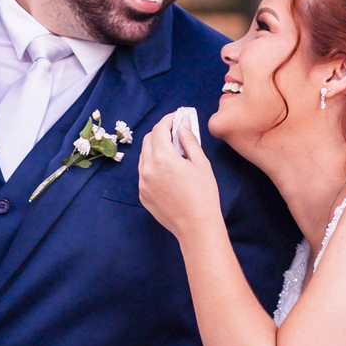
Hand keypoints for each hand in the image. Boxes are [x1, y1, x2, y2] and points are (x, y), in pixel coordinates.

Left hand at [138, 113, 222, 241]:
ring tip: (173, 152)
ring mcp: (142, 182)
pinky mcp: (142, 194)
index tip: (177, 118)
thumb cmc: (204, 194)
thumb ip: (189, 140)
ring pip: (144, 156)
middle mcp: (147, 168)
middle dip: (160, 133)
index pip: (159, 129)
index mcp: (162, 157)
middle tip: (176, 133)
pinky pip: (143, 172)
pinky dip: (152, 165)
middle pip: (148, 140)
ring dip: (155, 148)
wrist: (196, 227)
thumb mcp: (200, 163)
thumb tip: (183, 123)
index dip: (168, 120)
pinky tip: (167, 170)